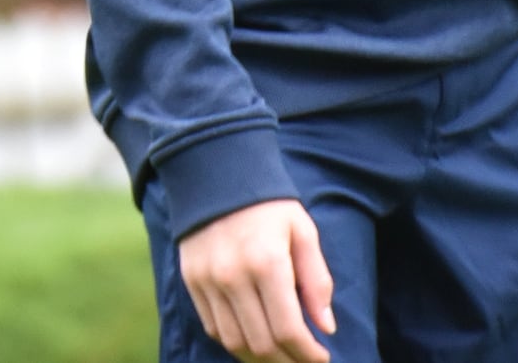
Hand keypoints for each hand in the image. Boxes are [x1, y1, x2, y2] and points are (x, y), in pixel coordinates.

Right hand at [176, 198, 334, 361]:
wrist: (214, 174)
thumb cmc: (268, 205)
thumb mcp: (303, 232)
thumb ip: (316, 280)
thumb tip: (326, 327)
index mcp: (267, 262)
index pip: (288, 330)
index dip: (308, 354)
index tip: (322, 358)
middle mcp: (233, 276)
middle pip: (262, 343)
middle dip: (289, 361)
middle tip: (304, 361)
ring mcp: (207, 280)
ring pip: (235, 342)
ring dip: (261, 359)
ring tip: (281, 356)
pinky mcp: (191, 280)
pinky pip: (213, 327)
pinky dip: (235, 343)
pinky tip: (254, 341)